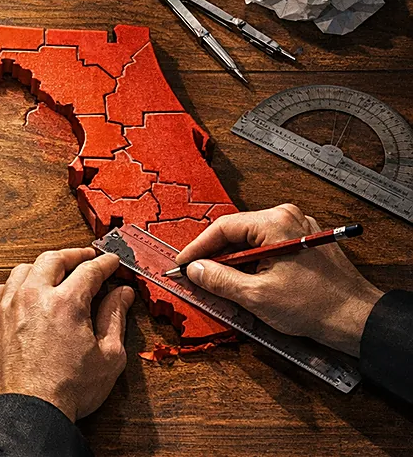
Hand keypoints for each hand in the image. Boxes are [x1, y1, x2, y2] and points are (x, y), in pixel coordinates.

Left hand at [0, 248, 134, 421]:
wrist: (26, 412)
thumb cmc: (65, 390)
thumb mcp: (108, 356)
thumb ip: (115, 319)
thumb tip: (121, 295)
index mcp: (66, 303)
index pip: (90, 269)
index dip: (105, 263)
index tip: (111, 262)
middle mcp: (33, 297)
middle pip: (53, 258)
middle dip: (73, 254)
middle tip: (85, 258)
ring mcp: (7, 307)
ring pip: (22, 270)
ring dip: (41, 267)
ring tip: (53, 273)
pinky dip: (11, 286)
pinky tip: (19, 293)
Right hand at [176, 204, 382, 356]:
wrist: (356, 319)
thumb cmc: (314, 306)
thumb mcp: (255, 295)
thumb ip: (218, 279)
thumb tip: (194, 270)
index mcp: (276, 222)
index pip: (224, 228)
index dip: (198, 248)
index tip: (182, 264)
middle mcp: (288, 218)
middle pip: (237, 233)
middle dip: (214, 256)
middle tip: (195, 275)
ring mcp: (298, 230)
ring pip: (251, 241)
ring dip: (232, 262)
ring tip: (216, 283)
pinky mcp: (303, 243)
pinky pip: (266, 247)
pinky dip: (250, 263)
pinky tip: (241, 282)